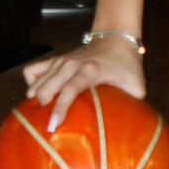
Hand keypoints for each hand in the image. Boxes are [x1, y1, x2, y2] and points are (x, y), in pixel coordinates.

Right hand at [22, 34, 145, 129]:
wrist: (116, 38)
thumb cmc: (126, 64)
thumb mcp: (136, 86)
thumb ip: (133, 106)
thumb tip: (127, 130)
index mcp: (90, 70)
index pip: (70, 89)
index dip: (59, 108)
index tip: (52, 127)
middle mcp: (71, 64)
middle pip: (46, 87)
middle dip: (42, 109)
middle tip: (47, 126)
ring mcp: (60, 61)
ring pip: (36, 82)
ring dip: (35, 101)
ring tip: (42, 117)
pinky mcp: (55, 60)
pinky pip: (32, 71)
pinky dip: (32, 84)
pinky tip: (40, 96)